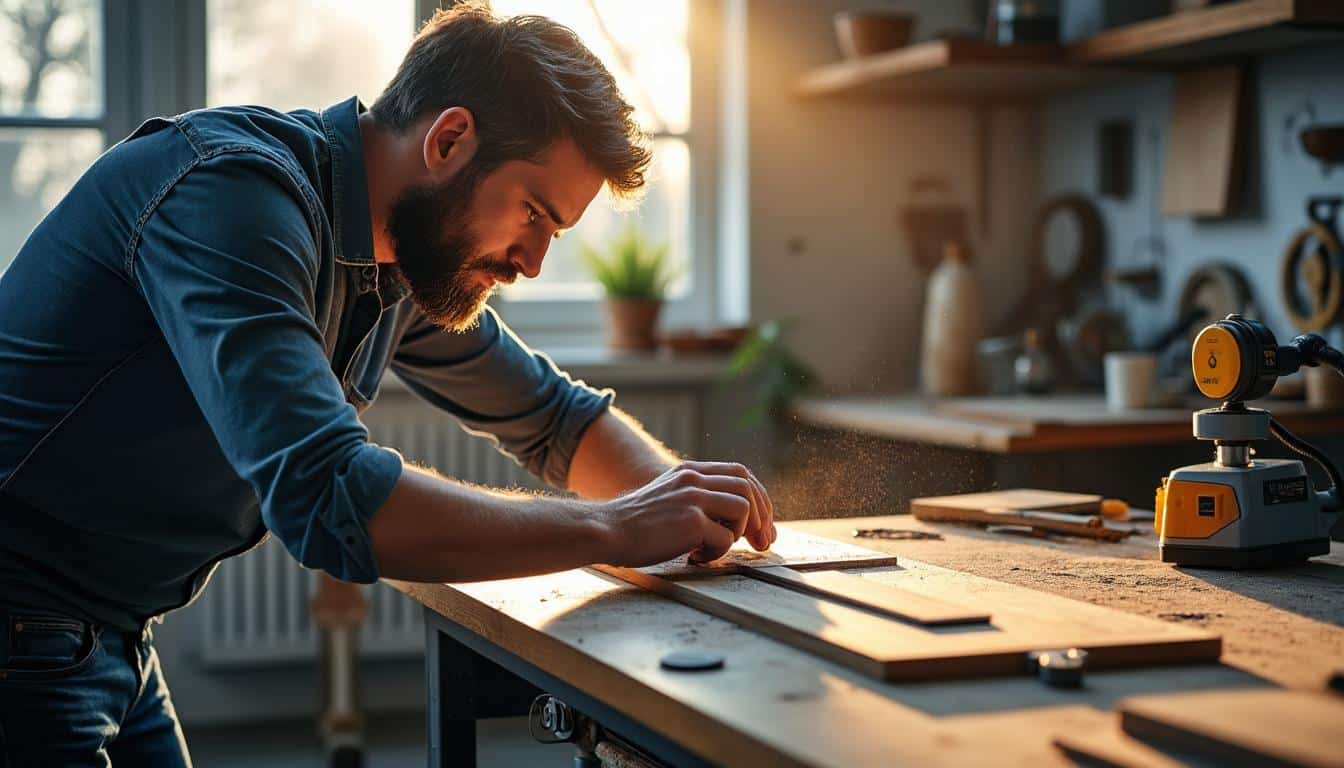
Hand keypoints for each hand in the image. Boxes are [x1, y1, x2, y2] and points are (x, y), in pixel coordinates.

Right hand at [595, 461, 776, 566]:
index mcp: (689, 471)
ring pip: (743, 508)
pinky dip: (716, 554)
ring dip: (738, 533)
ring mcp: (693, 498)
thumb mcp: (667, 496)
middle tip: (761, 543)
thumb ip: (695, 497)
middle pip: (748, 487)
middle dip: (761, 517)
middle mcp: (693, 479)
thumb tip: (729, 520)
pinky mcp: (690, 521)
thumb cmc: (634, 524)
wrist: (605, 530)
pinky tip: (694, 558)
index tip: (762, 525)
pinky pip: (725, 539)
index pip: (740, 474)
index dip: (758, 498)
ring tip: (715, 547)